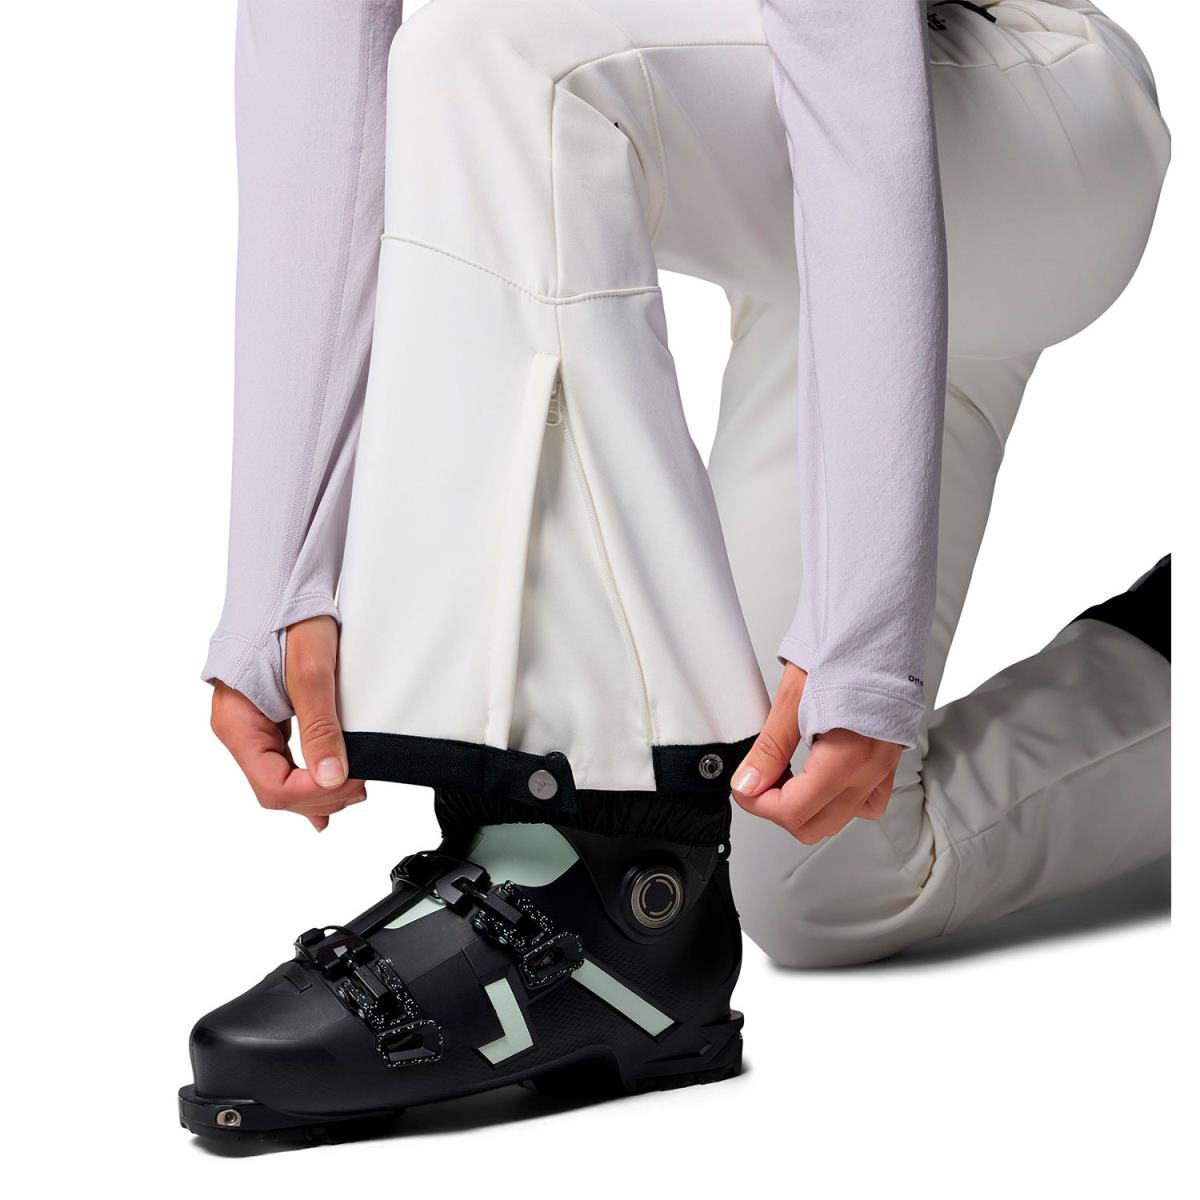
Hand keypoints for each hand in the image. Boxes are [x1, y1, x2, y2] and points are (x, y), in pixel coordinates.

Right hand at [209, 616, 366, 830]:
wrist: (280, 584)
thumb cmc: (287, 618)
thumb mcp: (310, 671)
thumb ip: (319, 727)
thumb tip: (332, 776)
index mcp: (238, 723)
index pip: (272, 786)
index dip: (314, 794)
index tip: (351, 784)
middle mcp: (239, 729)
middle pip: (275, 788)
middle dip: (319, 796)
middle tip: (360, 789)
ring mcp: (251, 724)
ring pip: (280, 777)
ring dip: (316, 790)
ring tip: (353, 792)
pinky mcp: (267, 715)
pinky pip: (284, 758)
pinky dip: (308, 775)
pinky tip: (328, 784)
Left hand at [731, 663, 900, 843]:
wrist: (877, 630)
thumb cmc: (843, 652)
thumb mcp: (793, 699)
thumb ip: (769, 749)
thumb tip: (748, 782)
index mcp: (846, 757)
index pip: (793, 811)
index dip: (758, 804)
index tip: (744, 787)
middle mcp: (870, 770)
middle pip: (815, 825)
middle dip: (779, 810)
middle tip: (759, 782)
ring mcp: (884, 768)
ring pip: (841, 819)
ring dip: (808, 809)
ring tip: (787, 778)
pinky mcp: (889, 761)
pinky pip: (866, 802)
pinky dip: (840, 801)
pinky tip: (820, 780)